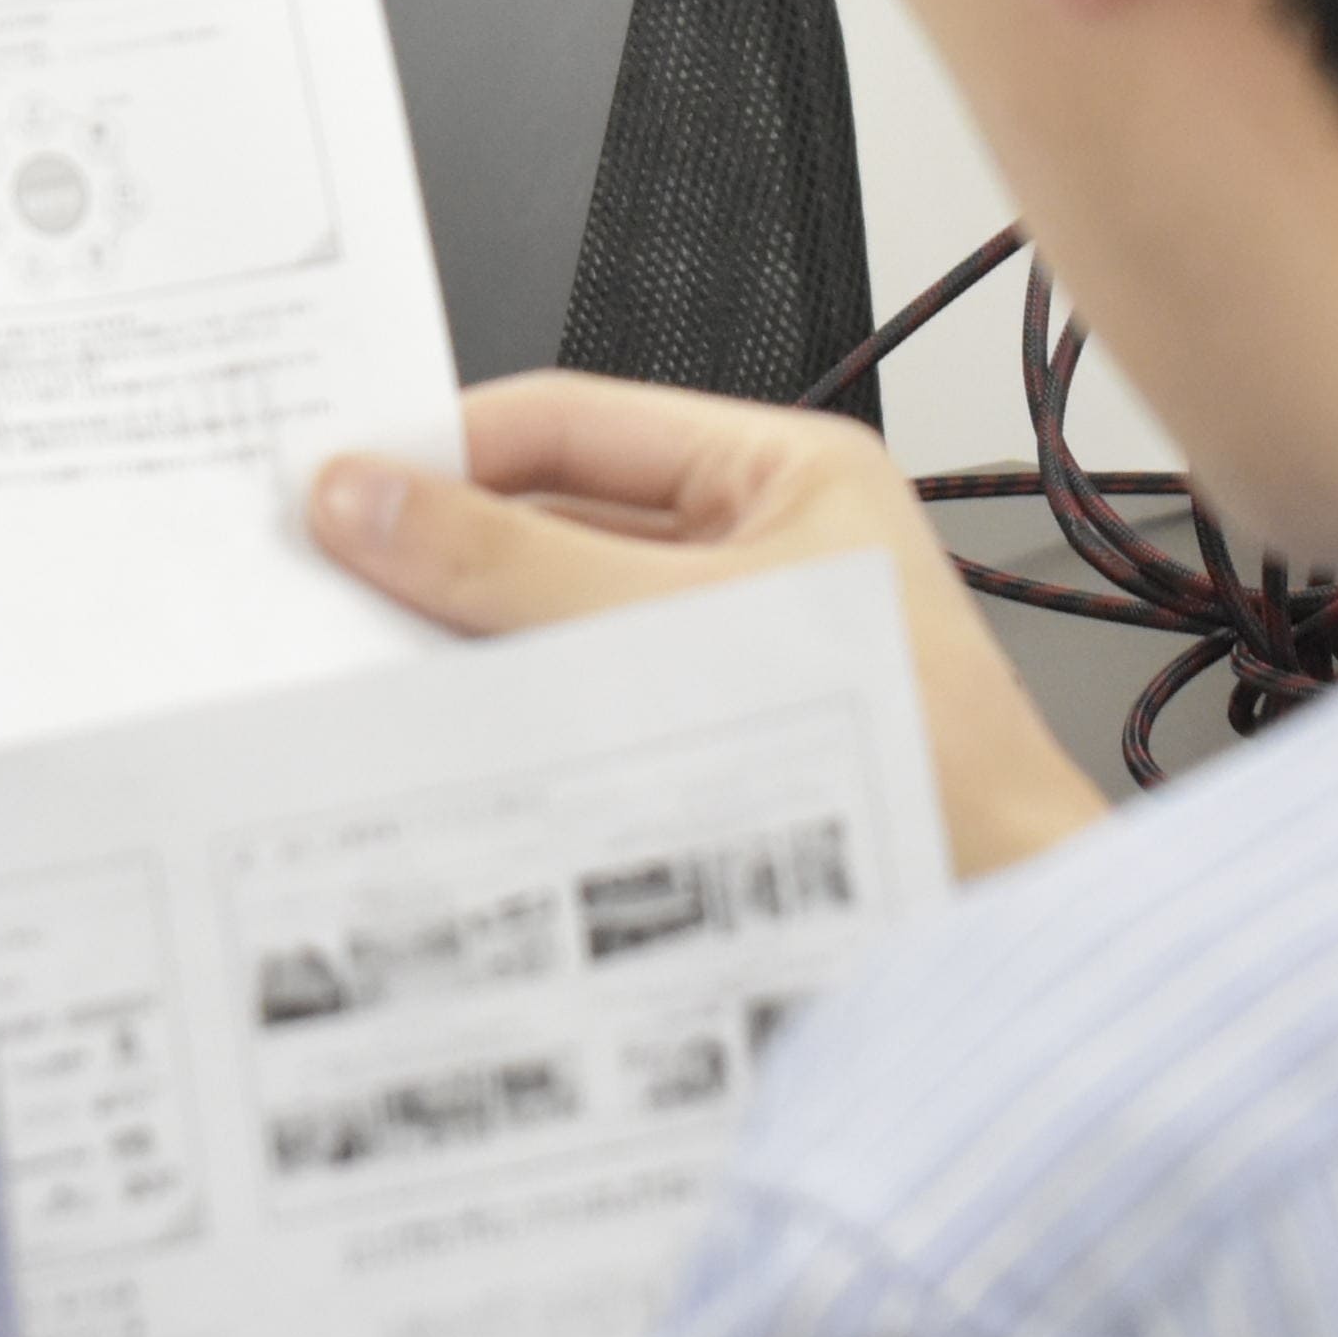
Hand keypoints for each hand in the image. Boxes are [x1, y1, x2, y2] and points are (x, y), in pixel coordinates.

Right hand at [308, 375, 1111, 879]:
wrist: (1004, 914)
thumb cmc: (922, 755)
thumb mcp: (673, 625)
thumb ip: (511, 563)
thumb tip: (371, 499)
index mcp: (780, 472)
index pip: (566, 421)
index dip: (443, 449)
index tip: (340, 488)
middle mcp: (760, 550)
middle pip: (555, 521)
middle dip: (448, 554)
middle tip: (333, 577)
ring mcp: (738, 650)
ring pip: (563, 619)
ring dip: (477, 645)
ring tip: (380, 666)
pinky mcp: (718, 741)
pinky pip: (588, 700)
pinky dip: (520, 714)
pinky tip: (455, 738)